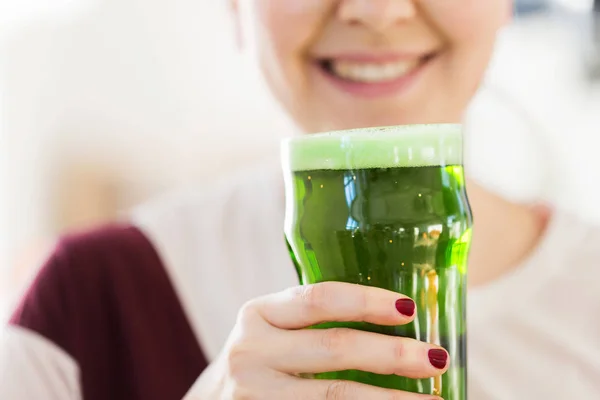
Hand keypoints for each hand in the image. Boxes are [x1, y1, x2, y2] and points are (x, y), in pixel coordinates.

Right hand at [184, 282, 446, 398]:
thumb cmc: (257, 363)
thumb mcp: (269, 333)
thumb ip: (309, 323)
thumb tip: (398, 319)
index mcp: (258, 315)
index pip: (317, 299)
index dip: (366, 301)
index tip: (409, 309)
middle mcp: (251, 352)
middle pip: (334, 349)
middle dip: (393, 355)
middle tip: (437, 359)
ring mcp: (254, 394)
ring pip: (335, 398)